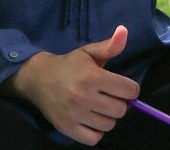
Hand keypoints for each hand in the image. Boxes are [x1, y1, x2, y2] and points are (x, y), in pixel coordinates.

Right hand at [0, 24, 139, 145]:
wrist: (38, 78)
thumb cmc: (69, 65)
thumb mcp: (89, 52)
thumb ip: (110, 45)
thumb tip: (124, 30)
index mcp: (92, 77)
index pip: (129, 90)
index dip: (131, 89)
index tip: (123, 87)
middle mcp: (84, 97)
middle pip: (120, 110)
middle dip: (119, 103)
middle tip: (109, 96)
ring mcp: (75, 115)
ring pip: (109, 125)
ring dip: (107, 117)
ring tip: (99, 107)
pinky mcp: (67, 128)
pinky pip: (94, 139)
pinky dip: (96, 132)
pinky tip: (91, 119)